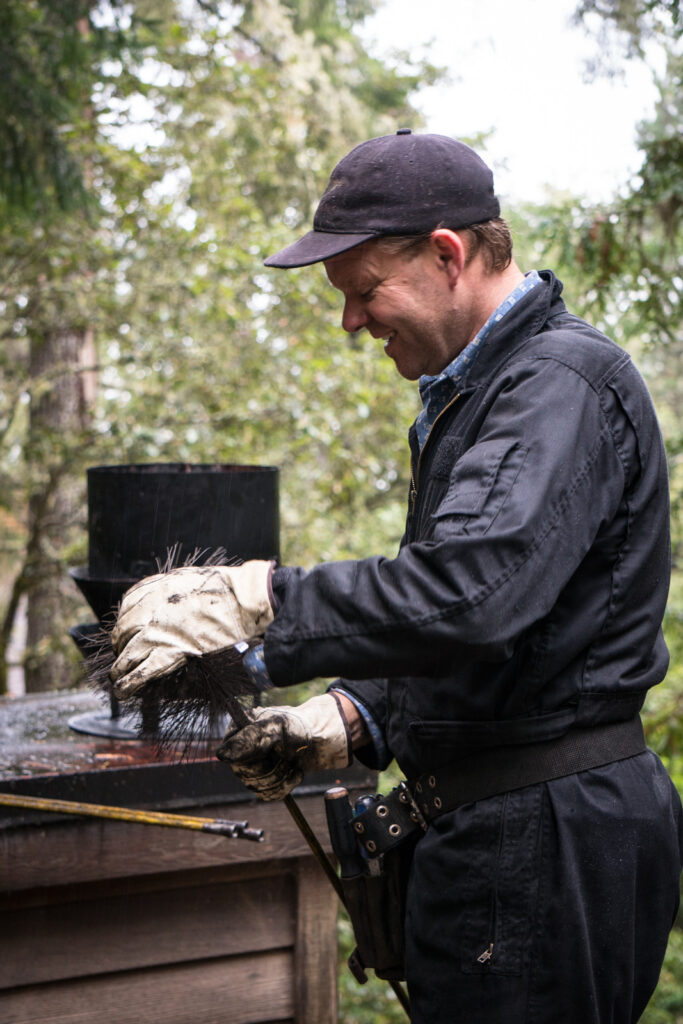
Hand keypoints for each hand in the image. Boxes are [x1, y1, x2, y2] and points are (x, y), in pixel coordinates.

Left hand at [109, 561, 273, 697]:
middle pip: (123, 630)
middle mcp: (153, 607)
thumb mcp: (190, 577)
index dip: (124, 621)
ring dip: (119, 667)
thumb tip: (163, 601)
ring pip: (127, 652)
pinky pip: (142, 670)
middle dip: (120, 645)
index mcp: (157, 587)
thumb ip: (171, 589)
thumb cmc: (227, 587)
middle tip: (122, 655)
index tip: (127, 631)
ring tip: (117, 679)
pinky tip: (123, 690)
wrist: (246, 598)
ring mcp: (160, 630)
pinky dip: (129, 682)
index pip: (128, 605)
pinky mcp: (173, 651)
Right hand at [216, 694, 350, 800]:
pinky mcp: (268, 778)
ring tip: (293, 762)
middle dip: (269, 769)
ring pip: (256, 787)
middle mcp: (243, 747)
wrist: (324, 738)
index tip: (269, 750)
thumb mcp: (276, 728)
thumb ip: (249, 740)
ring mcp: (255, 763)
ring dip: (280, 778)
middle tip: (286, 755)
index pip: (229, 755)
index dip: (250, 758)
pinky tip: (295, 772)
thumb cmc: (300, 725)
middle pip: (243, 774)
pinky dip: (285, 787)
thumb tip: (222, 755)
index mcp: (240, 729)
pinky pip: (267, 795)